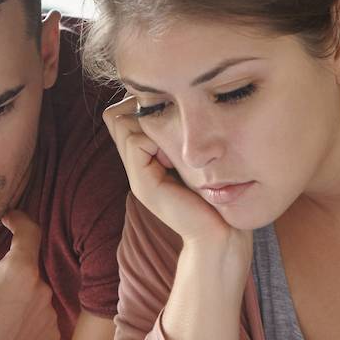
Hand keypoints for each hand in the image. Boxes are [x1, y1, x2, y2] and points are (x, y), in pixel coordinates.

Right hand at [0, 200, 59, 339]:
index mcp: (19, 272)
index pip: (30, 229)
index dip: (19, 220)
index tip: (7, 219)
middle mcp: (42, 292)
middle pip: (29, 264)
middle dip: (10, 265)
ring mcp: (50, 318)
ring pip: (35, 291)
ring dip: (18, 292)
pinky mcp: (51, 339)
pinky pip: (41, 316)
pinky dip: (26, 315)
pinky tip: (2, 328)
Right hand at [103, 96, 236, 245]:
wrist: (222, 236)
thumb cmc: (219, 195)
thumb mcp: (198, 157)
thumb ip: (182, 138)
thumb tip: (175, 106)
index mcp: (148, 159)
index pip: (123, 115)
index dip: (142, 104)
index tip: (175, 112)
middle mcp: (137, 166)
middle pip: (118, 116)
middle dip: (143, 108)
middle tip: (177, 122)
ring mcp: (137, 177)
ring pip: (123, 123)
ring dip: (151, 121)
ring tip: (181, 140)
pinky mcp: (144, 185)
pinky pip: (136, 142)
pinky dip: (156, 137)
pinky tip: (181, 153)